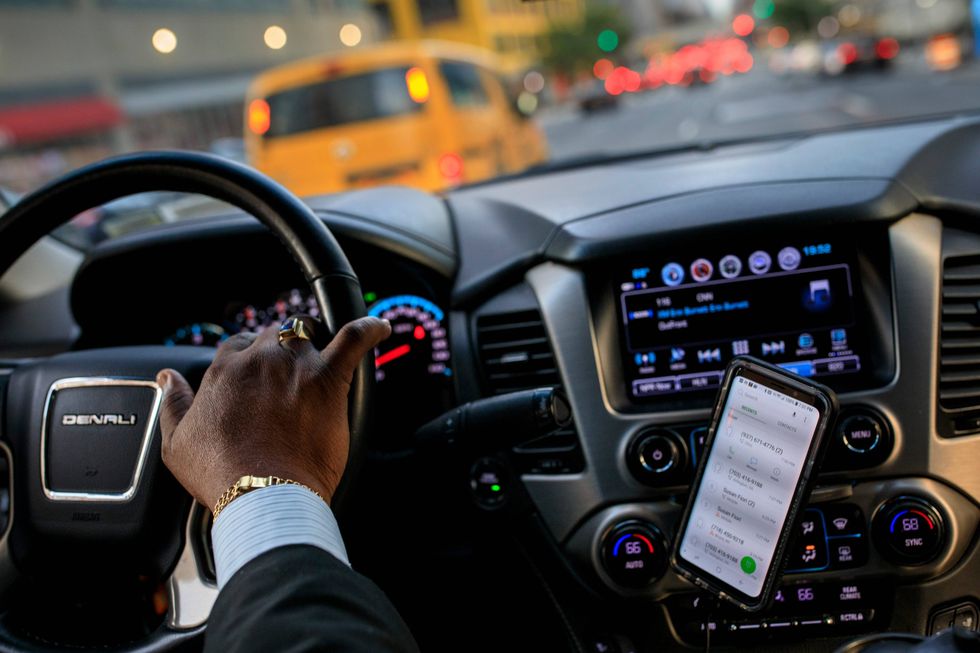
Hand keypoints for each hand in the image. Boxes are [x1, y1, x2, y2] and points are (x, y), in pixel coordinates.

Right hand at [156, 316, 390, 510]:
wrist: (262, 494)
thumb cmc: (221, 473)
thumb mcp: (177, 442)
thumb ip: (173, 402)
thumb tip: (167, 377)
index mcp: (225, 370)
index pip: (239, 346)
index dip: (249, 361)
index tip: (255, 380)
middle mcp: (260, 359)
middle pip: (274, 337)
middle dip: (280, 352)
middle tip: (286, 382)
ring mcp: (296, 366)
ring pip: (306, 336)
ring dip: (311, 346)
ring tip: (317, 367)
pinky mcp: (329, 379)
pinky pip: (354, 340)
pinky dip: (369, 329)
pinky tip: (379, 326)